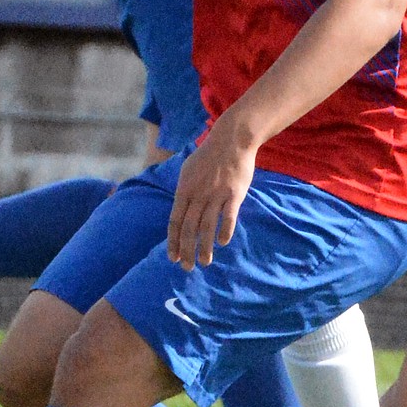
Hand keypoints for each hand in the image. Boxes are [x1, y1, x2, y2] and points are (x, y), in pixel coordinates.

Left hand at [168, 115, 256, 267]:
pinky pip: (228, 217)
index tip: (172, 257)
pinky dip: (224, 232)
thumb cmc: (209, 155)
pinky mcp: (234, 194)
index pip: (175, 221)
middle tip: (187, 267)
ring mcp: (216, 194)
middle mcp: (198, 194)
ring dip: (205, 248)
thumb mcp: (188, 169)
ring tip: (205, 262)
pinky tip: (222, 242)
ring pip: (207, 227)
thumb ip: (184, 191)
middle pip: (189, 228)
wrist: (232, 139)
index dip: (173, 241)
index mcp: (184, 189)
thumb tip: (179, 210)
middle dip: (186, 250)